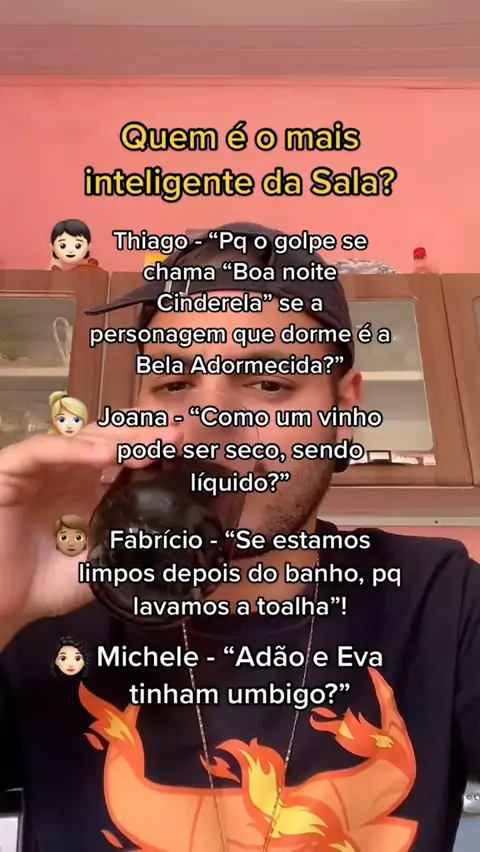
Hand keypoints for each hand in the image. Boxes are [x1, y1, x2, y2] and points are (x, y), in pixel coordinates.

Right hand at [0, 420, 179, 638]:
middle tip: (175, 436)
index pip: (121, 458)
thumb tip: (169, 543)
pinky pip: (43, 450)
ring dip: (116, 438)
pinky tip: (106, 455)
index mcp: (84, 490)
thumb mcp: (96, 567)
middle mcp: (63, 473)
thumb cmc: (38, 588)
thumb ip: (123, 548)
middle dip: (142, 436)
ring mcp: (38, 469)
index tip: (183, 449)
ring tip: (150, 444)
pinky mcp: (10, 470)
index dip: (150, 449)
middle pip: (107, 441)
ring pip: (80, 439)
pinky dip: (74, 449)